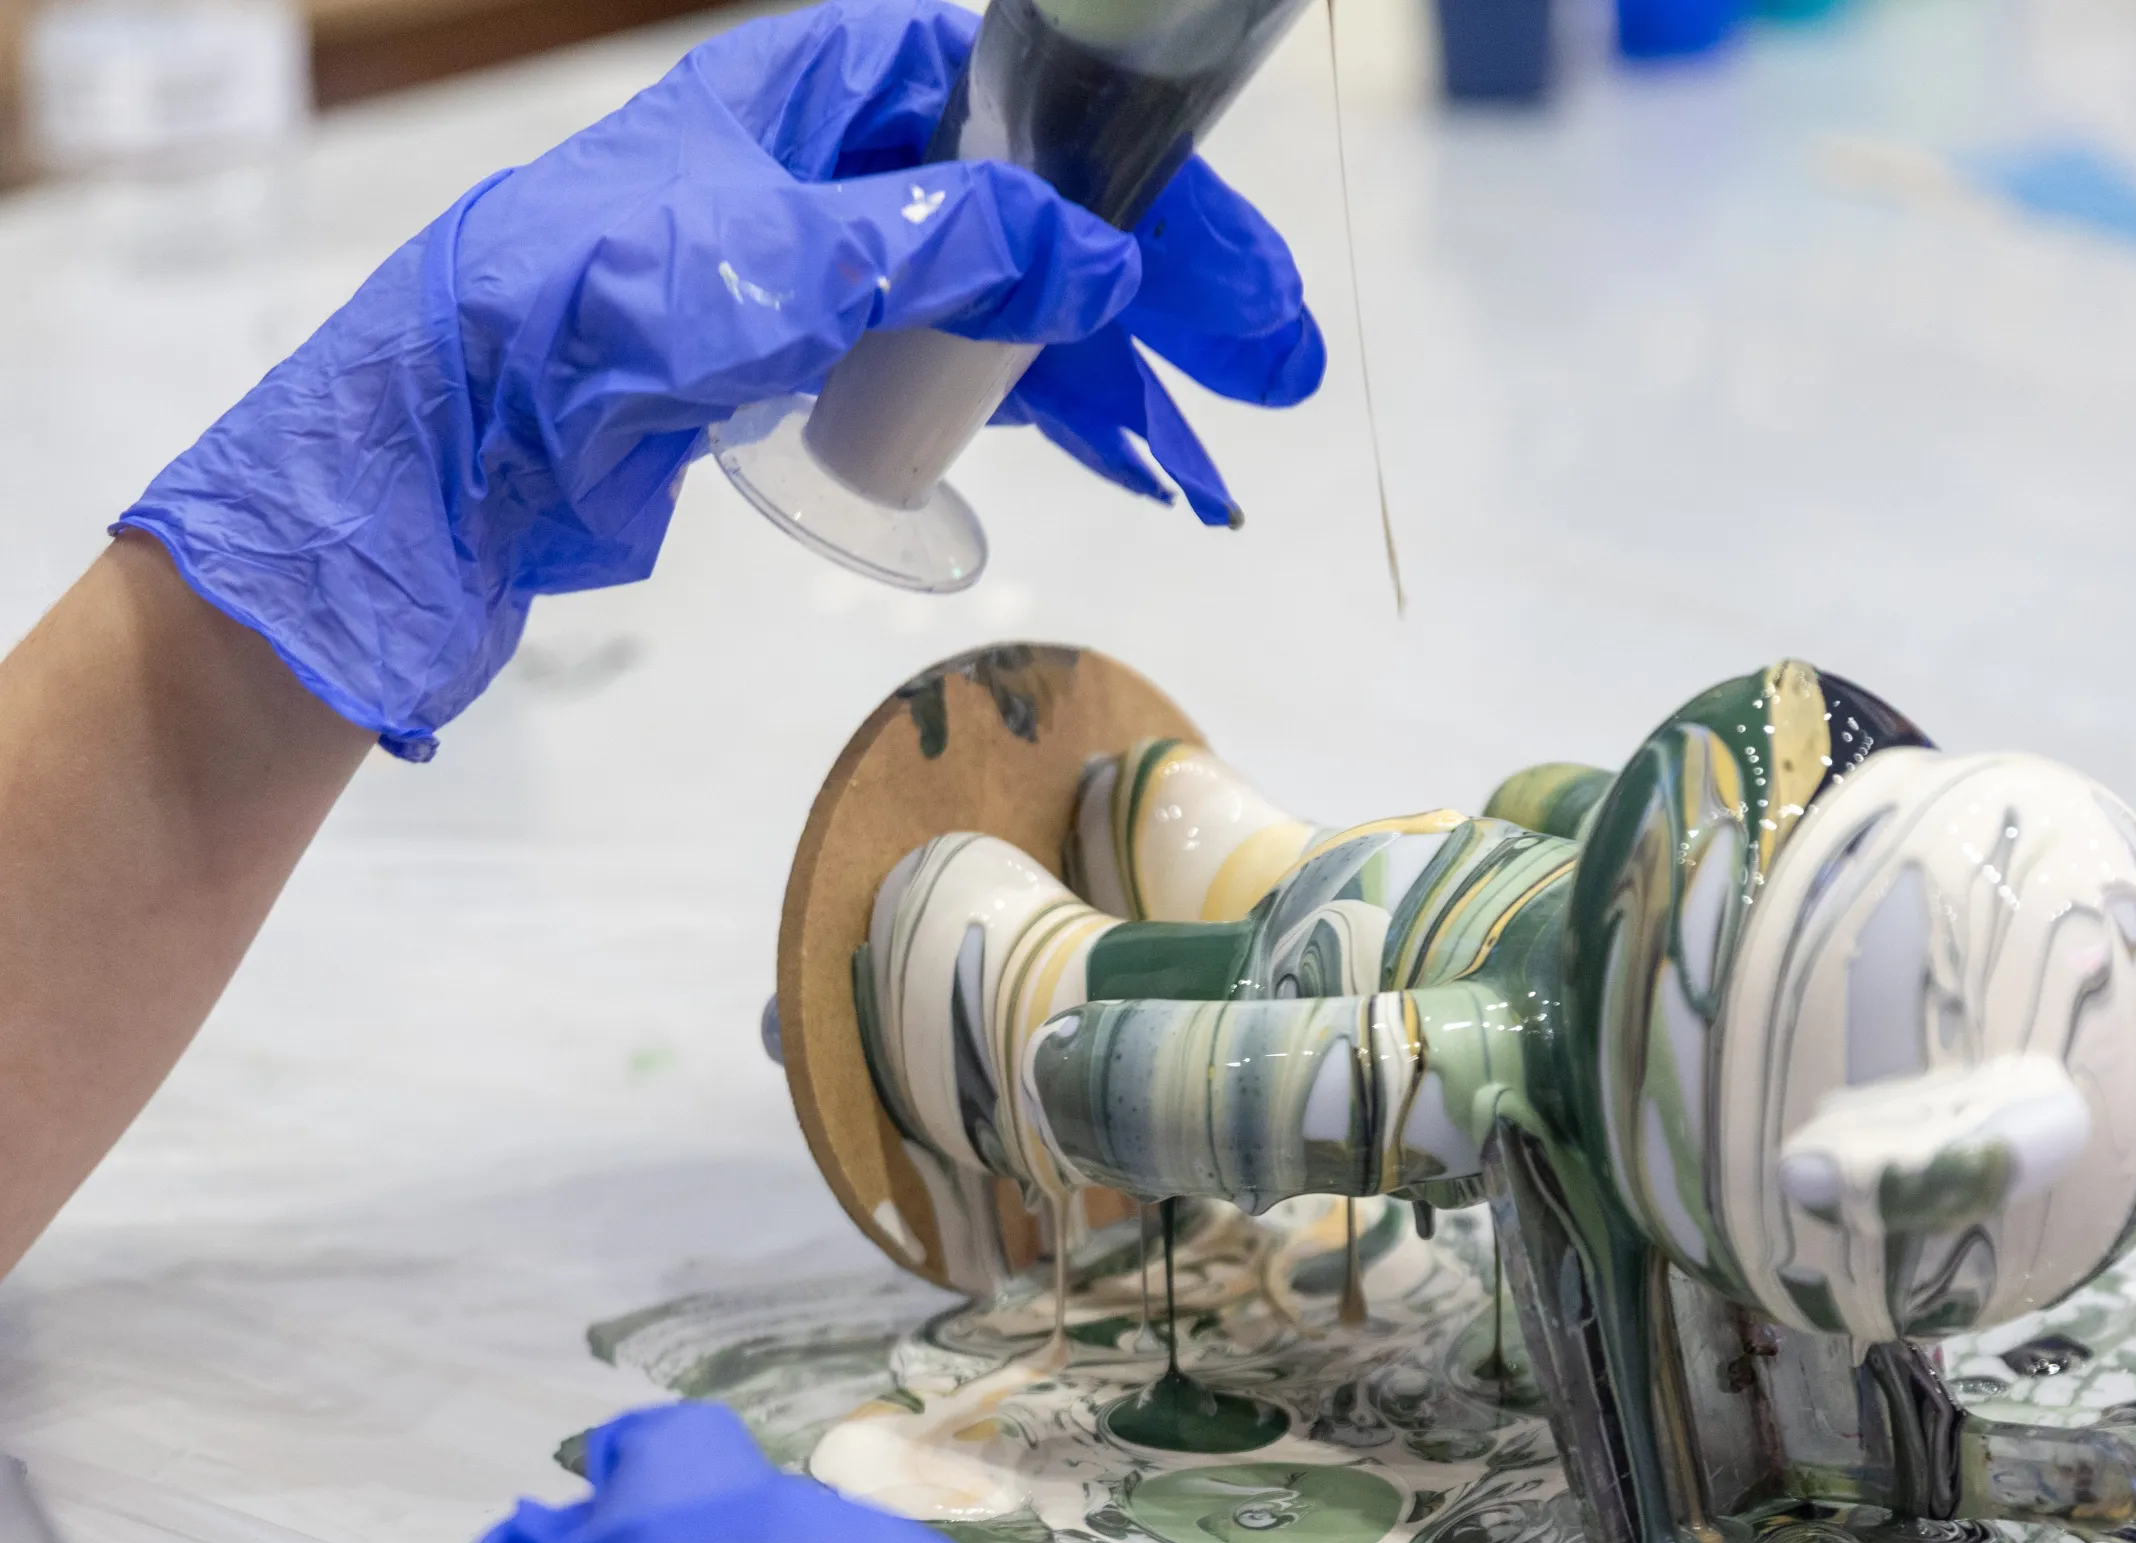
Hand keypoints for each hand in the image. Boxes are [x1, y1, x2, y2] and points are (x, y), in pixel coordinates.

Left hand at [118, 0, 1320, 758]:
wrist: (460, 430)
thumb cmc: (583, 303)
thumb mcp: (784, 262)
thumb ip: (951, 247)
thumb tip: (1100, 251)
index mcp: (841, 85)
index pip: (1042, 104)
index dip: (1157, 181)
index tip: (1240, 272)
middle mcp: (860, 160)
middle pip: (1060, 209)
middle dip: (1174, 293)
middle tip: (1281, 373)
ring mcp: (852, 263)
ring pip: (1028, 305)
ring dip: (1126, 384)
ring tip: (1209, 471)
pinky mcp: (833, 355)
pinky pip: (977, 374)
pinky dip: (1053, 419)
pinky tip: (1130, 469)